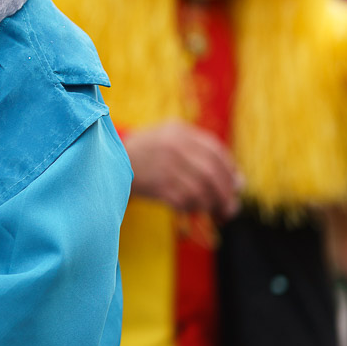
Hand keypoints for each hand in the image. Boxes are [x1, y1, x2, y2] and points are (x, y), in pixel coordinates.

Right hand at [122, 121, 241, 216]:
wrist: (107, 162)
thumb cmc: (145, 152)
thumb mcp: (169, 136)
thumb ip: (201, 151)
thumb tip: (239, 181)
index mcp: (179, 132)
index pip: (215, 151)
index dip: (230, 171)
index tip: (236, 185)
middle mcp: (174, 147)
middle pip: (211, 172)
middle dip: (225, 193)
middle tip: (231, 207)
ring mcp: (165, 166)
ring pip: (200, 189)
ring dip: (212, 205)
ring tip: (218, 213)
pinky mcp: (157, 186)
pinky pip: (185, 201)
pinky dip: (193, 209)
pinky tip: (193, 210)